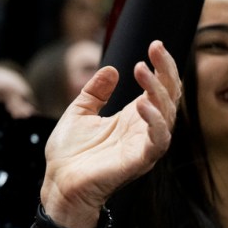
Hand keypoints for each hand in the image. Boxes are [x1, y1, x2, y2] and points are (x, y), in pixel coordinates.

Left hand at [40, 40, 180, 227]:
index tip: (155, 44)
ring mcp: (144, 145)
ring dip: (158, 91)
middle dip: (166, 71)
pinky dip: (155, 122)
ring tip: (142, 70)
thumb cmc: (69, 153)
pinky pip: (158, 141)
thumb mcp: (79, 112)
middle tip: (156, 49)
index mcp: (132, 118)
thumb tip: (111, 69)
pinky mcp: (139, 161)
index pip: (158, 88)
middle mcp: (143, 129)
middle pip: (169, 97)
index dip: (161, 66)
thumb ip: (95, 92)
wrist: (58, 183)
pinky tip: (143, 104)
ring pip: (167, 115)